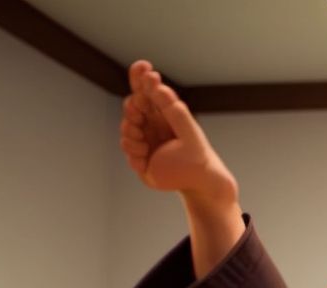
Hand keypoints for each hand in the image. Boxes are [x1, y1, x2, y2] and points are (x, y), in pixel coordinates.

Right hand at [119, 60, 236, 204]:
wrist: (200, 183)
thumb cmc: (197, 156)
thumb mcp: (188, 130)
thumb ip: (174, 110)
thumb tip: (158, 85)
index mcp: (163, 114)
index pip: (146, 90)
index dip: (140, 77)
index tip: (143, 66)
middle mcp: (152, 124)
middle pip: (132, 105)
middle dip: (132, 107)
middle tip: (139, 112)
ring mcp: (144, 140)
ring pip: (126, 126)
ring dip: (131, 130)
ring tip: (144, 143)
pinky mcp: (140, 158)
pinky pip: (127, 147)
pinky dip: (134, 150)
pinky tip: (145, 155)